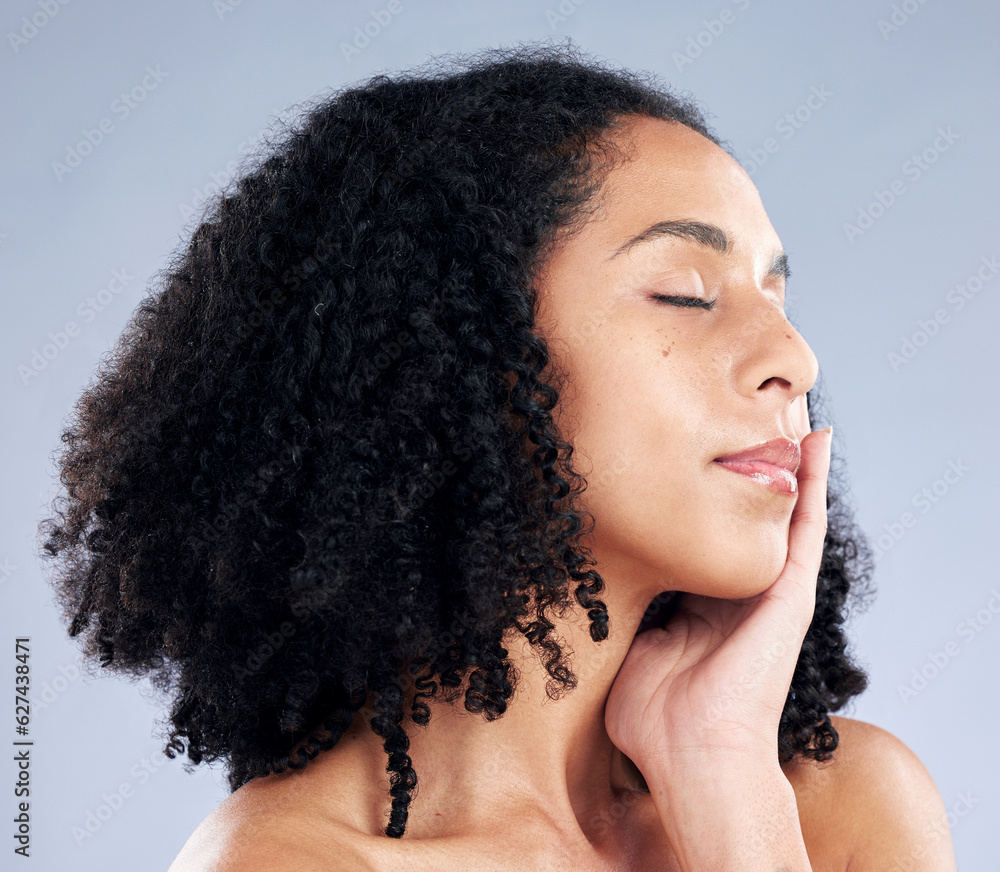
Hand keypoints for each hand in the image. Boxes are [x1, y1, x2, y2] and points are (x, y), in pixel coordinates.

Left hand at [604, 425, 832, 771]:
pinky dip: (814, 484)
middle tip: (749, 417)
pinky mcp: (791, 593)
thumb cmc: (656, 722)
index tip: (687, 460)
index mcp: (702, 610)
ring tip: (793, 414)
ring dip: (790, 466)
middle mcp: (740, 596)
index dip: (698, 504)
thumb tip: (590, 598)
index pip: (705, 542)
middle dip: (749, 474)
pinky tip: (818, 443)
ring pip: (784, 514)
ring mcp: (770, 593)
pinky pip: (807, 527)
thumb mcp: (627, 655)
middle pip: (748, 521)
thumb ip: (617, 625)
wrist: (693, 755)